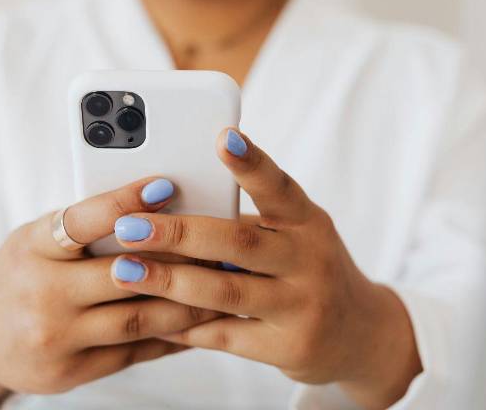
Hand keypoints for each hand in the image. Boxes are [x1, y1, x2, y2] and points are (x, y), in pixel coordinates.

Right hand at [0, 178, 220, 408]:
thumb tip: (154, 210)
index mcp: (31, 248)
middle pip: (122, 275)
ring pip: (138, 319)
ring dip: (188, 303)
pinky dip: (170, 336)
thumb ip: (83, 230)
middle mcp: (41, 294)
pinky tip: (198, 322)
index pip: (80, 220)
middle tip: (220, 245)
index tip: (165, 184)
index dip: (124, 202)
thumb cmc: (15, 275)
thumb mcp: (34, 240)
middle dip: (179, 261)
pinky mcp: (70, 373)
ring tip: (223, 285)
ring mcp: (55, 339)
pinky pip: (134, 353)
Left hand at [109, 129, 422, 408]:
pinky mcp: (289, 348)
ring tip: (124, 271)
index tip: (222, 137)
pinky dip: (183, 325)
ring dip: (169, 280)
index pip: (279, 187)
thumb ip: (246, 224)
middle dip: (178, 232)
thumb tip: (169, 207)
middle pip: (239, 241)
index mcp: (308, 222)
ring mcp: (302, 307)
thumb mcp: (295, 236)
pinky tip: (150, 317)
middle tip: (128, 224)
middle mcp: (310, 260)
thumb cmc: (308, 271)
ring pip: (226, 291)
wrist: (361, 336)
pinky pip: (225, 335)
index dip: (251, 163)